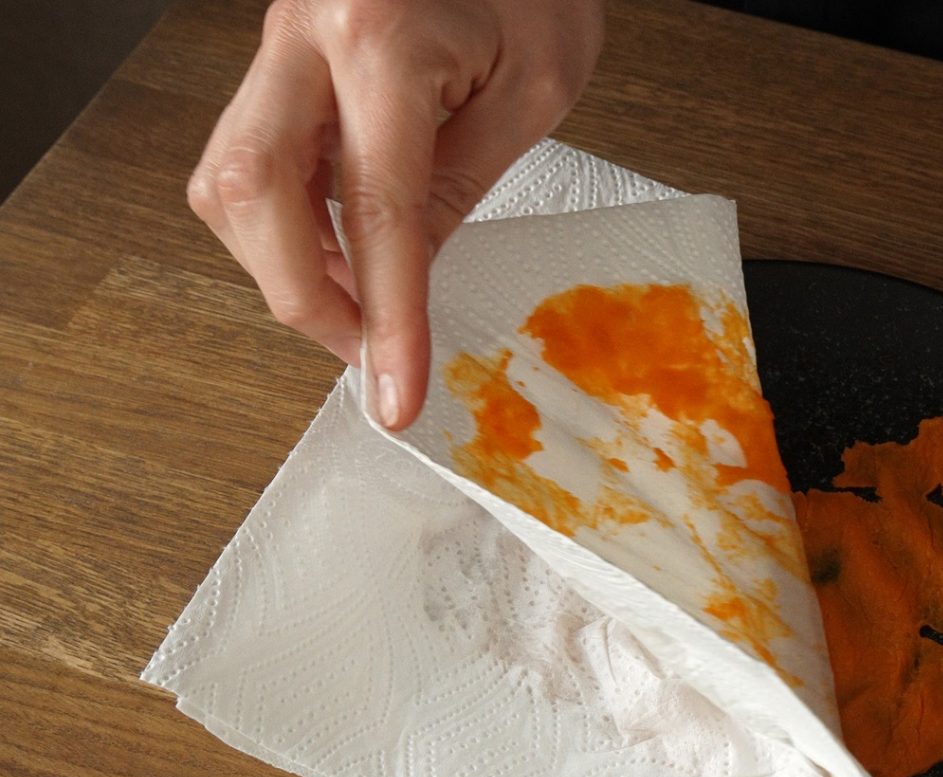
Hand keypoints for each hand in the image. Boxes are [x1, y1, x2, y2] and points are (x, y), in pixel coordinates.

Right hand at [188, 0, 604, 428]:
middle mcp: (304, 32)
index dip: (385, 319)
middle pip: (248, 192)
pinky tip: (345, 250)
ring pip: (228, 179)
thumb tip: (403, 280)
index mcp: (380, 37)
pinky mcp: (281, 56)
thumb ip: (459, 186)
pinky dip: (287, 223)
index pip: (373, 211)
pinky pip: (251, 156)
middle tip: (365, 352)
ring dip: (284, 261)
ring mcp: (280, 39)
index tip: (394, 394)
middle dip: (299, 294)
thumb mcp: (533, 91)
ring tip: (364, 302)